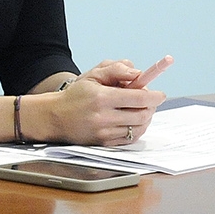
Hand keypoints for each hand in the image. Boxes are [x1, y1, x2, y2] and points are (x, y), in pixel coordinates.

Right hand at [38, 56, 171, 145]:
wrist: (54, 117)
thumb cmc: (76, 94)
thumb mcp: (94, 74)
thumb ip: (117, 69)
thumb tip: (138, 73)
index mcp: (102, 98)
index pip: (139, 98)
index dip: (155, 96)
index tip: (160, 94)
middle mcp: (103, 117)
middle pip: (142, 115)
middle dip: (151, 106)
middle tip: (148, 100)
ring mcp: (103, 133)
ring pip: (139, 128)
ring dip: (146, 118)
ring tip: (140, 109)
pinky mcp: (103, 143)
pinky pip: (130, 139)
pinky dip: (137, 129)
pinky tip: (132, 120)